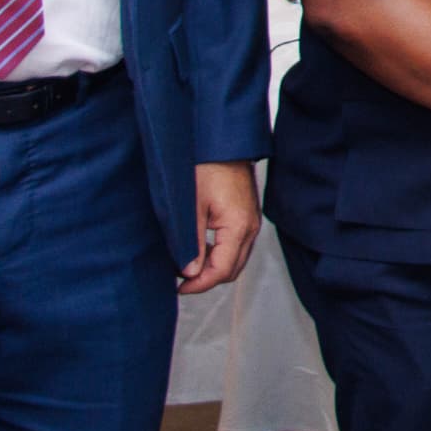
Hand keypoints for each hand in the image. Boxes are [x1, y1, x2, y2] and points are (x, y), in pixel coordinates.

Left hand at [179, 161, 261, 293]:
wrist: (222, 143)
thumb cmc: (206, 167)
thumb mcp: (192, 207)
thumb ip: (192, 243)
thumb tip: (189, 273)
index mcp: (238, 226)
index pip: (222, 270)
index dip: (199, 284)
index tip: (179, 288)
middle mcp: (250, 227)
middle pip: (232, 270)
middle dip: (207, 280)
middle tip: (181, 280)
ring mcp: (251, 222)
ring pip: (236, 260)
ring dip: (214, 267)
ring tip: (187, 264)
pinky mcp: (247, 216)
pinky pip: (237, 246)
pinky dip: (220, 254)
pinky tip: (200, 249)